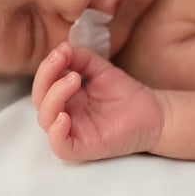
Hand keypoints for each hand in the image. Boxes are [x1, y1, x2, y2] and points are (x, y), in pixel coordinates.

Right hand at [31, 43, 165, 161]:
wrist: (154, 112)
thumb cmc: (126, 94)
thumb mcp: (100, 69)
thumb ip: (81, 58)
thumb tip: (61, 47)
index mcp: (67, 99)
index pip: (44, 85)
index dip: (47, 68)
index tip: (61, 51)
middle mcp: (66, 115)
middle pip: (40, 101)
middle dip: (46, 78)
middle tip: (63, 61)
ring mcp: (73, 132)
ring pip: (46, 121)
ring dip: (53, 97)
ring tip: (74, 79)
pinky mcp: (83, 148)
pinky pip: (60, 146)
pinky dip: (56, 132)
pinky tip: (64, 116)